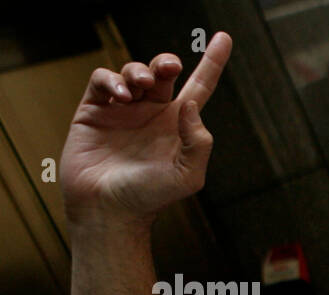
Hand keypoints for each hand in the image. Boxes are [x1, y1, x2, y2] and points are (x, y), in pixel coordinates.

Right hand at [60, 32, 232, 224]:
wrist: (107, 211)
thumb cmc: (150, 198)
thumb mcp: (188, 176)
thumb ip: (198, 142)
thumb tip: (191, 104)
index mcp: (179, 126)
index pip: (200, 87)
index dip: (213, 63)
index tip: (224, 39)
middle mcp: (153, 114)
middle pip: (164, 73)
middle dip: (166, 62)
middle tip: (169, 67)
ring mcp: (123, 110)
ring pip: (134, 73)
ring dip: (139, 72)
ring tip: (140, 89)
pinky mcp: (94, 110)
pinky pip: (103, 80)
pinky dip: (112, 80)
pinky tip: (121, 95)